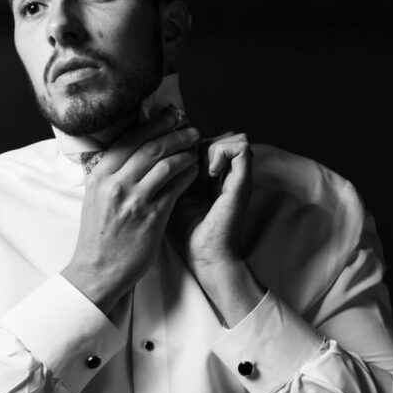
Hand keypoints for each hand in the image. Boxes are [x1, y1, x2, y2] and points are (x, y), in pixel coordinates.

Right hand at [62, 110, 200, 315]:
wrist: (97, 270)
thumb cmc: (98, 236)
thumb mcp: (95, 198)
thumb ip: (112, 175)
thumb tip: (133, 153)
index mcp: (100, 176)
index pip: (129, 139)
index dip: (153, 125)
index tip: (169, 117)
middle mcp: (116, 183)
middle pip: (151, 147)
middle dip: (175, 133)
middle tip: (190, 129)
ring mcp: (135, 200)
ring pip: (166, 163)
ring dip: (185, 152)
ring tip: (196, 148)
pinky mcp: (152, 216)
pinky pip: (176, 187)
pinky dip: (188, 174)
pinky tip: (195, 169)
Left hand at [168, 132, 264, 325]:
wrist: (205, 256)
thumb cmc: (184, 231)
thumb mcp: (170, 194)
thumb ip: (167, 173)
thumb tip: (149, 151)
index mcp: (209, 175)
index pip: (204, 141)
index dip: (188, 139)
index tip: (171, 149)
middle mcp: (226, 172)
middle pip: (218, 136)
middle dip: (198, 141)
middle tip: (184, 157)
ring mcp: (237, 177)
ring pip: (231, 138)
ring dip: (211, 146)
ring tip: (197, 165)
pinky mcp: (243, 183)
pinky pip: (240, 149)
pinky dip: (222, 152)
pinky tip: (208, 171)